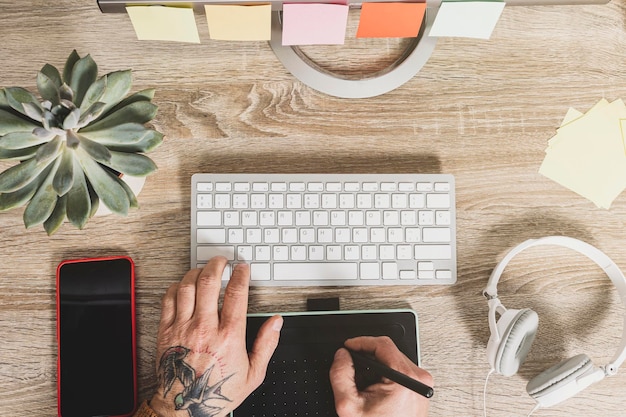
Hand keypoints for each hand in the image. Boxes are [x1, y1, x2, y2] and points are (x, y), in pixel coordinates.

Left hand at [149, 257, 282, 416]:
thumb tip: (276, 322)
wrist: (184, 408)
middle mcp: (204, 328)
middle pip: (208, 282)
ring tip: (203, 269)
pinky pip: (168, 299)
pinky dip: (177, 287)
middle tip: (222, 261)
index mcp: (228, 337)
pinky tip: (184, 285)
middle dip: (216, 265)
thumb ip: (266, 344)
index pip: (235, 294)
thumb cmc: (217, 392)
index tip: (242, 268)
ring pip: (187, 287)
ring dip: (196, 272)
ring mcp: (182, 328)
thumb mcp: (253, 374)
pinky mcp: (165, 331)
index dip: (240, 275)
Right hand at [329, 336, 432, 416]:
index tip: (348, 346)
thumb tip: (342, 355)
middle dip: (367, 357)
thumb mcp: (349, 405)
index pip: (382, 344)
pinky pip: (401, 371)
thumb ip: (341, 375)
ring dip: (376, 366)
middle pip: (388, 351)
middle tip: (352, 369)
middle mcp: (419, 380)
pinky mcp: (421, 389)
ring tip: (365, 384)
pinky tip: (376, 389)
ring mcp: (422, 385)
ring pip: (394, 360)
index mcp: (405, 379)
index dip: (361, 342)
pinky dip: (385, 375)